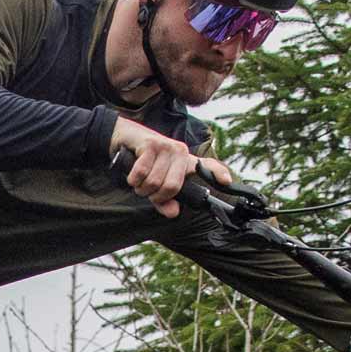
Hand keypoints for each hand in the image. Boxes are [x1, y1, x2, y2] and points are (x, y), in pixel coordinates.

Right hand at [110, 117, 233, 217]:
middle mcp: (181, 152)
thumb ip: (165, 201)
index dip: (217, 173)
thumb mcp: (155, 184)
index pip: (207, 165)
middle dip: (155, 196)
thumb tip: (173, 213)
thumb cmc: (143, 162)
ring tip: (138, 181)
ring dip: (141, 188)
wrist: (123, 139)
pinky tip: (132, 174)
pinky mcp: (151, 144)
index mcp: (186, 162)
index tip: (227, 182)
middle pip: (172, 187)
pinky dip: (133, 179)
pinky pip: (142, 173)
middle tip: (147, 191)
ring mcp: (167, 146)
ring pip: (155, 182)